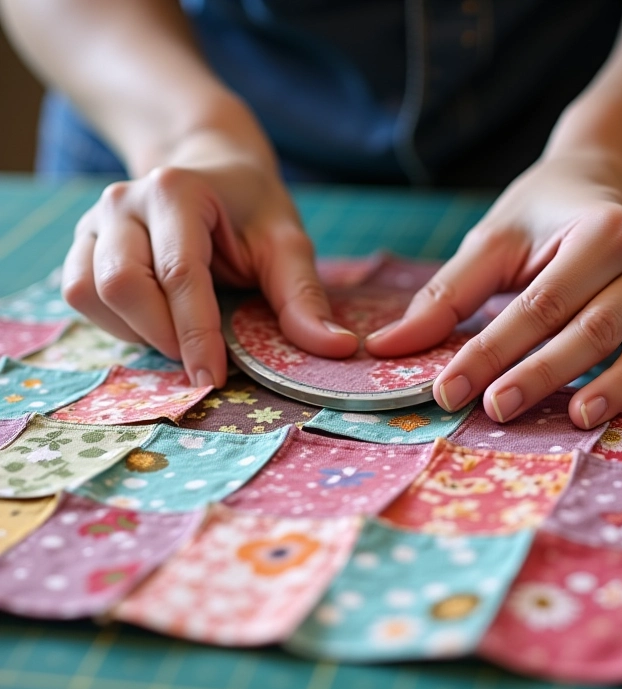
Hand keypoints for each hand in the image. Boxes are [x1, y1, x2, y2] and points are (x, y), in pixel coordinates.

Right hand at [61, 157, 357, 386]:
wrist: (211, 170)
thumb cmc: (252, 210)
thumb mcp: (287, 244)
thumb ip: (304, 297)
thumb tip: (337, 349)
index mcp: (177, 191)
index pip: (180, 275)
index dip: (196, 335)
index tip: (212, 380)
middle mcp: (124, 201)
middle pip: (121, 285)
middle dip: (163, 335)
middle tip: (203, 356)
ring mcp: (95, 220)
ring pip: (90, 292)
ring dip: (136, 330)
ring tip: (181, 334)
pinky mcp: (82, 242)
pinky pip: (79, 294)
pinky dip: (116, 322)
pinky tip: (155, 321)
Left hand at [364, 149, 621, 427]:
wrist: (613, 173)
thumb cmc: (546, 209)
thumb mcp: (494, 239)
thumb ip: (446, 294)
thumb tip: (387, 346)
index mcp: (600, 233)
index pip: (537, 306)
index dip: (490, 351)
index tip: (448, 390)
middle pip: (591, 330)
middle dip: (541, 374)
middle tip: (495, 410)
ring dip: (615, 386)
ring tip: (579, 419)